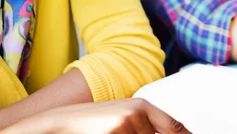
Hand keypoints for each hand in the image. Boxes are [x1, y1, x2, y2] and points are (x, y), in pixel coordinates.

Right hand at [0, 98, 189, 133]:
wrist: (61, 122)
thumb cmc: (93, 123)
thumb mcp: (122, 118)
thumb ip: (144, 125)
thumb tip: (172, 133)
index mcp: (142, 106)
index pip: (175, 127)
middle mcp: (138, 113)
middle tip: (124, 132)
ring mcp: (126, 125)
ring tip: (109, 133)